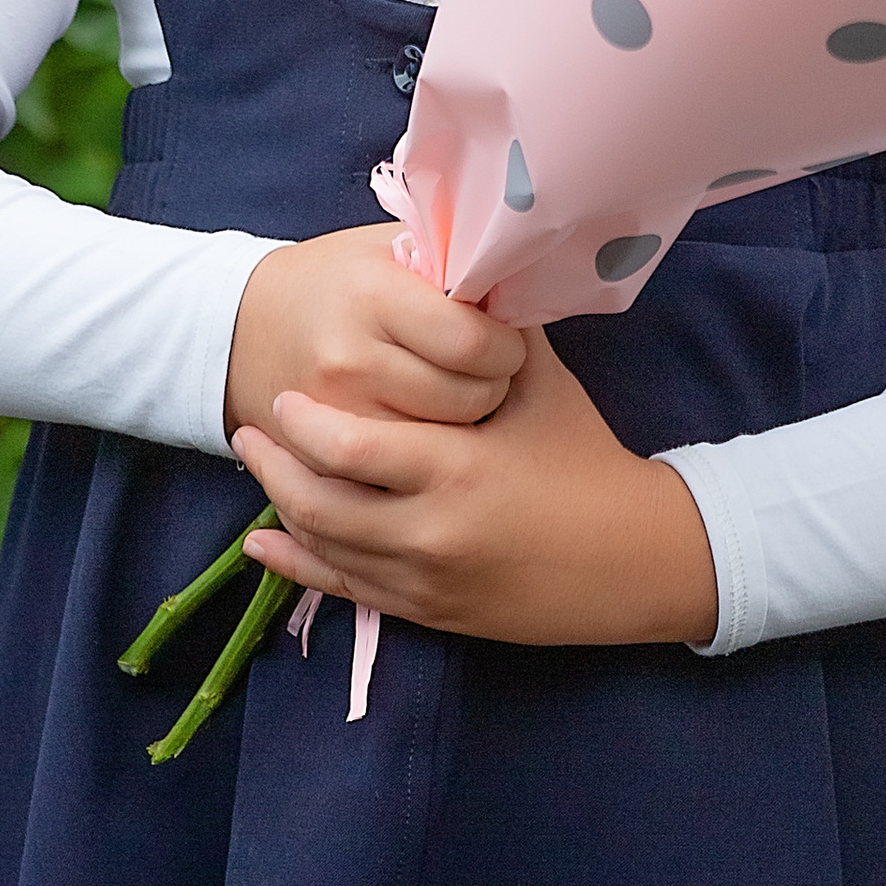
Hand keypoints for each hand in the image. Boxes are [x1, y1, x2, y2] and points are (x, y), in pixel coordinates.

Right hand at [223, 221, 523, 440]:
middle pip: (465, 399)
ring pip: (439, 444)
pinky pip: (398, 474)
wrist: (244, 325)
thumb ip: (449, 261)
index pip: (473, 342)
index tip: (503, 342)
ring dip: (464, 427)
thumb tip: (516, 284)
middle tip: (487, 375)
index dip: (505, 346)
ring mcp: (334, 415)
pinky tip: (424, 431)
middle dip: (493, 389)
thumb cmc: (337, 280)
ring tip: (458, 399)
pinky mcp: (320, 458)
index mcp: (374, 294)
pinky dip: (421, 458)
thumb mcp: (388, 249)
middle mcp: (352, 357)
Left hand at [234, 327, 719, 647]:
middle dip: (273, 464)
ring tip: (259, 469)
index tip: (282, 396)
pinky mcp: (431, 612)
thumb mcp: (541, 387)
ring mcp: (427, 579)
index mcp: (456, 467)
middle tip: (250, 430)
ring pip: (326, 547)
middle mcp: (431, 531)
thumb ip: (490, 335)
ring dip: (281, 507)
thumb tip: (454, 273)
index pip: (349, 449)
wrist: (635, 557)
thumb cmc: (586, 458)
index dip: (303, 424)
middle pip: (320, 502)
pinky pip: (345, 590)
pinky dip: (296, 565)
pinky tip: (263, 544)